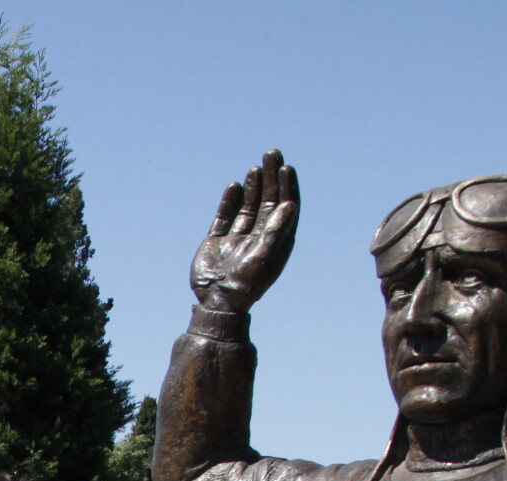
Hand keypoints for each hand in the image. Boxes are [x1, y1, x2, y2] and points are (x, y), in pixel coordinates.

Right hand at [190, 149, 298, 313]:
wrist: (216, 301)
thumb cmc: (245, 283)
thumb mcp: (264, 256)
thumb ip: (276, 230)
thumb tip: (290, 204)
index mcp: (276, 241)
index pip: (285, 207)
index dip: (287, 186)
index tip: (286, 167)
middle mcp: (259, 237)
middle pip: (268, 201)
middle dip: (271, 178)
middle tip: (272, 153)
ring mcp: (238, 239)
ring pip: (248, 206)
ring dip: (253, 186)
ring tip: (257, 167)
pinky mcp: (218, 241)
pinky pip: (226, 216)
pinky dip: (230, 201)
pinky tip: (235, 186)